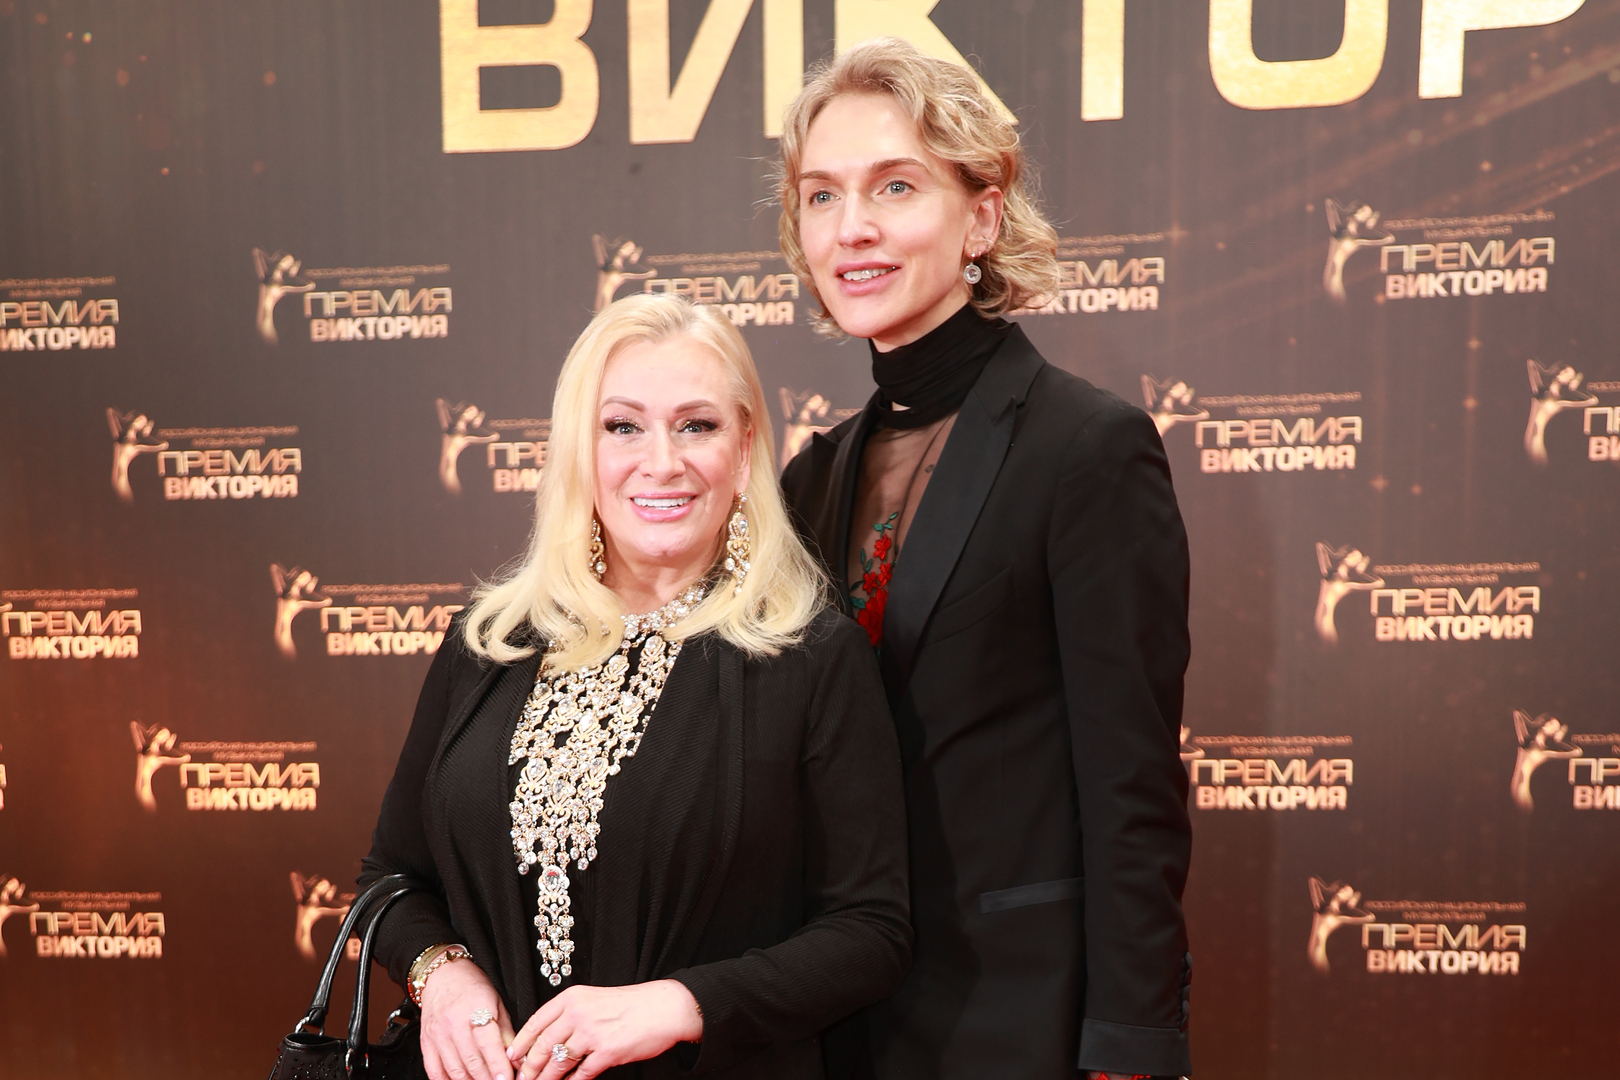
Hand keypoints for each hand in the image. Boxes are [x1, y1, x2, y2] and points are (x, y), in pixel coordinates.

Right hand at [420, 957, 516, 1079]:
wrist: (441, 975)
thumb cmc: (473, 987)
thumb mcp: (497, 1004)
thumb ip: (507, 1034)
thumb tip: (519, 1060)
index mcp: (476, 1010)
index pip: (488, 1044)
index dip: (498, 1065)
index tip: (507, 1079)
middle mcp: (454, 1024)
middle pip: (472, 1061)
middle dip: (488, 1079)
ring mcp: (438, 1036)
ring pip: (455, 1070)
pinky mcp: (426, 1044)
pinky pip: (435, 1071)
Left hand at [506, 980, 703, 1079]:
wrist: (664, 1007)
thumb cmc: (630, 1005)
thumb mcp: (594, 1000)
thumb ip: (570, 1017)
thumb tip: (546, 1042)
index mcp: (572, 998)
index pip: (536, 1022)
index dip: (521, 1043)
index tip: (511, 1058)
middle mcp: (578, 1013)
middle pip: (542, 1046)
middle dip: (529, 1068)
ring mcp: (592, 1033)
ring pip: (557, 1063)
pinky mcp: (607, 1052)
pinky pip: (581, 1074)